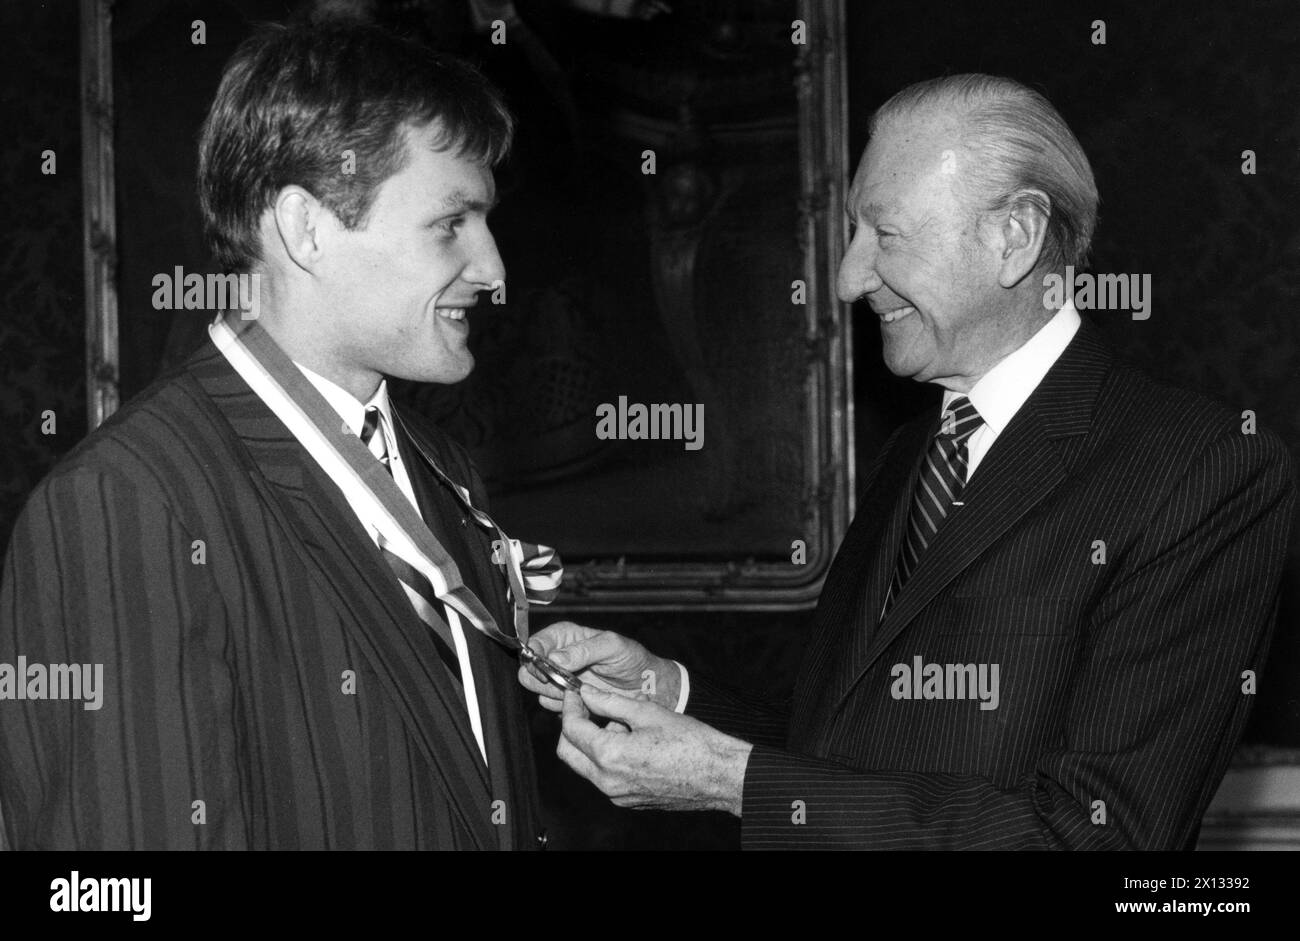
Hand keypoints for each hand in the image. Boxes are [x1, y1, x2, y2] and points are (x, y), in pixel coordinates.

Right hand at [518, 621, 680, 711]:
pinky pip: (551, 707)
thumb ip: (583, 650)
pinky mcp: (565, 700)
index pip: (534, 644)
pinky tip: (584, 702)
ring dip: (557, 695)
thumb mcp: (611, 646)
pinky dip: (565, 707)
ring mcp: (560, 680)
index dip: (535, 658)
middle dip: (544, 680)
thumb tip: (554, 657)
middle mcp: (558, 657)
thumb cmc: (632, 659)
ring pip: (538, 691)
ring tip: (582, 692)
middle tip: (567, 684)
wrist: (646, 687)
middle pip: (528, 670)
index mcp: (565, 637)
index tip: (548, 669)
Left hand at [557, 684, 751, 814]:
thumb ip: (610, 701)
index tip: (575, 691)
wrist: (718, 774)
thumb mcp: (647, 712)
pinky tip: (631, 740)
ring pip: (586, 766)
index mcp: (610, 756)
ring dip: (592, 741)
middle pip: (568, 752)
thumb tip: (586, 692)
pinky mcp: (629, 801)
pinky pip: (605, 777)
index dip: (570, 706)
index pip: (571, 729)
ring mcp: (617, 795)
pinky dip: (607, 757)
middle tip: (586, 706)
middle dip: (571, 727)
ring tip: (622, 720)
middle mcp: (607, 782)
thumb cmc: (690, 741)